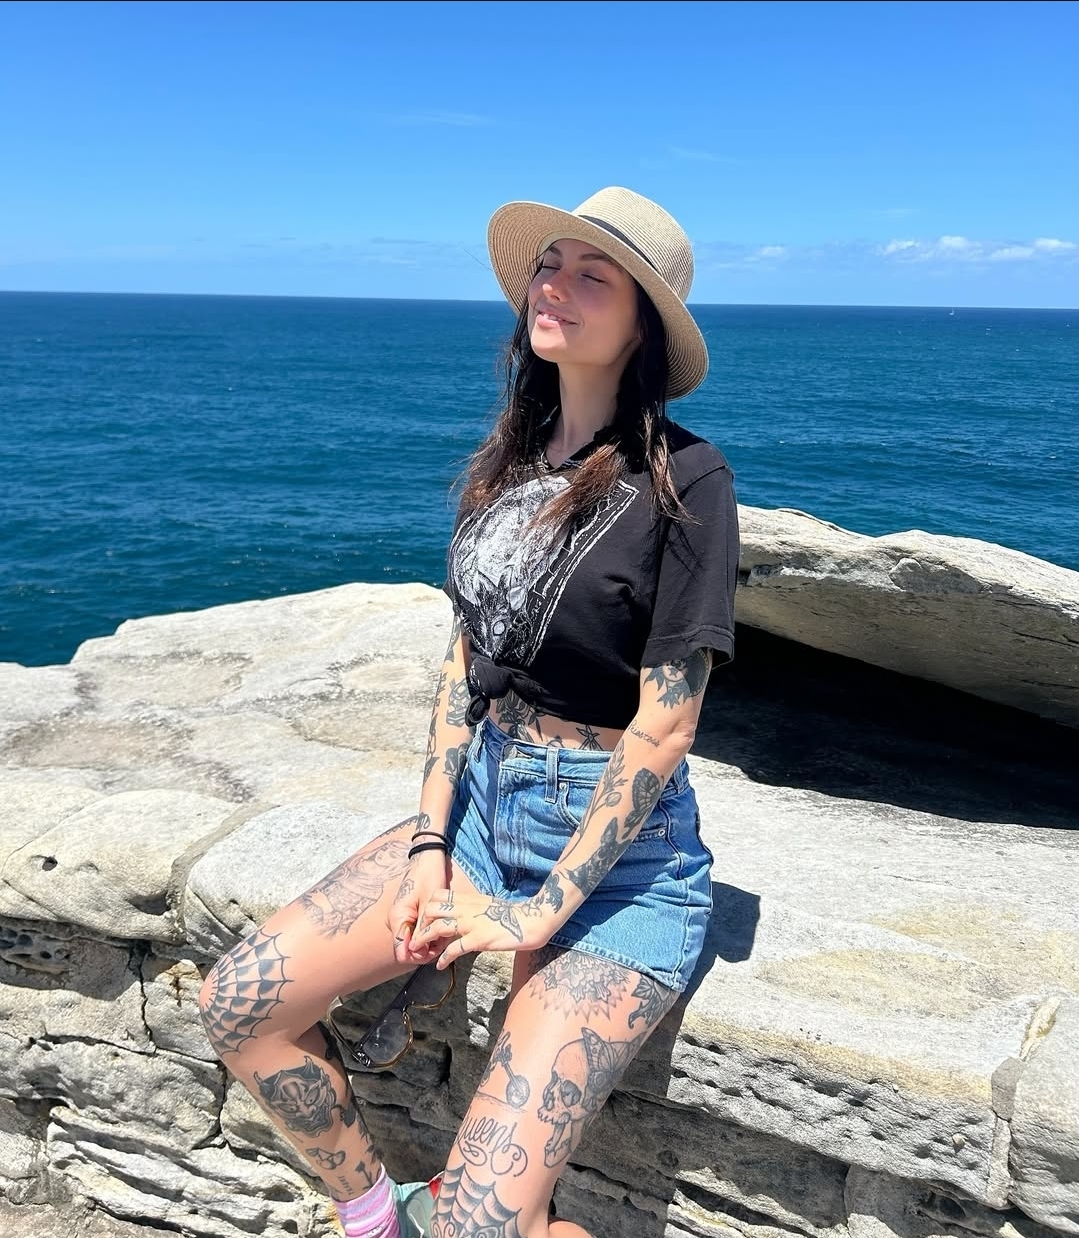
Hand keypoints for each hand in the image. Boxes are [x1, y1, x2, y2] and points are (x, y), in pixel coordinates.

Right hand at [387, 850, 448, 965]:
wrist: (427, 857)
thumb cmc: (429, 876)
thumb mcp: (429, 904)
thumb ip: (422, 930)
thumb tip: (417, 951)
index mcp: (398, 918)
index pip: (402, 953)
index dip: (419, 956)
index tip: (436, 948)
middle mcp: (396, 921)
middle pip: (409, 949)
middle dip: (428, 948)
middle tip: (444, 939)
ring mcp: (401, 918)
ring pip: (415, 941)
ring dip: (430, 940)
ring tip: (445, 930)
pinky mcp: (408, 915)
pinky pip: (417, 931)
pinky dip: (429, 931)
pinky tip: (441, 925)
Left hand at [409, 888, 554, 968]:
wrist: (531, 920)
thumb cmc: (512, 915)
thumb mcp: (487, 905)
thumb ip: (472, 908)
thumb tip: (460, 916)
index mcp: (468, 899)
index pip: (437, 895)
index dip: (427, 908)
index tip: (425, 922)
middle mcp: (467, 908)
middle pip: (431, 909)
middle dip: (420, 924)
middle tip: (418, 938)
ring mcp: (472, 923)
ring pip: (437, 927)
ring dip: (424, 940)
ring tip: (419, 952)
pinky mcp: (479, 939)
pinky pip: (454, 949)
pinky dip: (443, 958)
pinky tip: (440, 966)